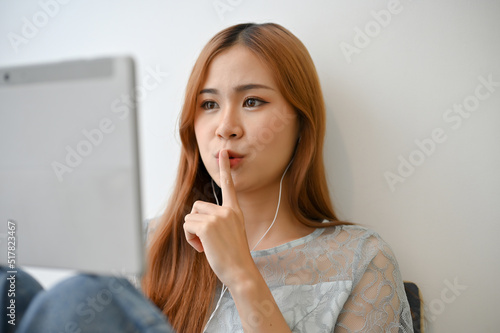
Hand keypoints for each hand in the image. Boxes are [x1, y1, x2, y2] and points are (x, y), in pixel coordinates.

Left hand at [183, 149, 254, 287]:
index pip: (229, 186)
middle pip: (197, 206)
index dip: (225, 169)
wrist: (240, 271)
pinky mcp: (207, 225)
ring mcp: (217, 217)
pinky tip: (201, 247)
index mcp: (235, 211)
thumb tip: (196, 219)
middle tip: (205, 240)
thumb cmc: (234, 257)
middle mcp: (227, 211)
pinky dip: (190, 238)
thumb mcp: (231, 233)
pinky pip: (187, 226)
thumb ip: (219, 221)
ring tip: (205, 245)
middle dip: (195, 222)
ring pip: (190, 217)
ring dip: (192, 232)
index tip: (223, 152)